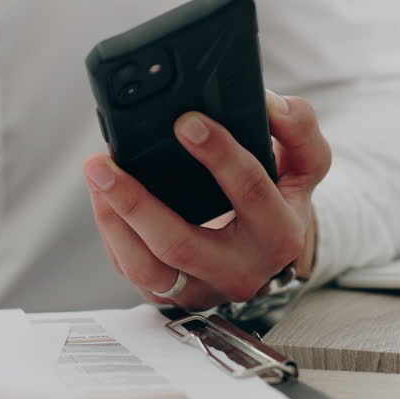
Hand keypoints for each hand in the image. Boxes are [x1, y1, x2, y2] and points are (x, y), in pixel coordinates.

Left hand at [82, 91, 329, 310]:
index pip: (249, 191)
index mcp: (280, 234)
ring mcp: (201, 288)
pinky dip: (110, 231)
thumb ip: (298, 129)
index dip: (218, 154)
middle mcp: (240, 270)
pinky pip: (130, 269)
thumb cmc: (278, 200)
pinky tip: (101, 195)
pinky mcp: (169, 294)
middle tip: (103, 161)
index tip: (185, 121)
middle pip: (181, 245)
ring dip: (112, 220)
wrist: (267, 255)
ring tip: (96, 175)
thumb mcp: (304, 165)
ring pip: (145, 268)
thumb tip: (268, 104)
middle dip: (136, 203)